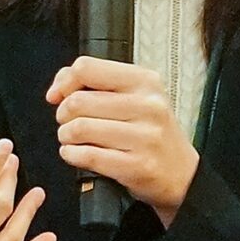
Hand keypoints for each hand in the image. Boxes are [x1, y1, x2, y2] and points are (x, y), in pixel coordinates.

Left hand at [47, 56, 199, 223]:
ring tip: (72, 138)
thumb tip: (57, 87)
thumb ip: (93, 81)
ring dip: (65, 136)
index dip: (64, 83)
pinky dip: (71, 155)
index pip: (86, 68)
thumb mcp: (133, 95)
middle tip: (69, 122)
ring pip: (79, 128)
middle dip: (63, 114)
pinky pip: (88, 155)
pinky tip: (76, 153)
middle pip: (77, 101)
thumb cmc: (150, 131)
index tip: (60, 96)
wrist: (181, 172)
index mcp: (145, 81)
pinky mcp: (137, 165)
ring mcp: (145, 136)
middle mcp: (148, 106)